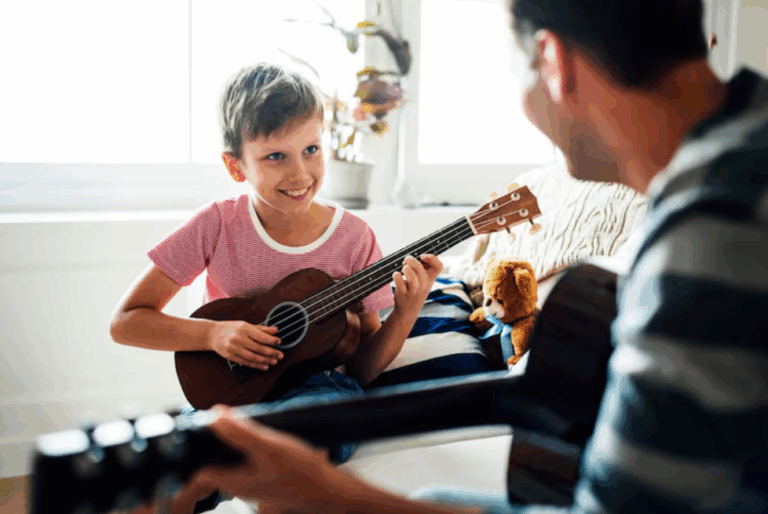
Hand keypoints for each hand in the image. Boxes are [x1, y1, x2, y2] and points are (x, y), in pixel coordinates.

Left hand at [131, 405, 345, 513]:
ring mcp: (249, 485)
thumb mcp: (268, 446)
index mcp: (231, 479)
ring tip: (193, 465)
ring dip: (202, 476)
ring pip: (218, 479)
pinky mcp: (261, 480)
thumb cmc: (300, 472)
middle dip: (182, 485)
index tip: (157, 479)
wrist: (327, 490)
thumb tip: (214, 415)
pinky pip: (233, 476)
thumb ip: (240, 431)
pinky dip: (224, 469)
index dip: (173, 478)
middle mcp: (237, 485)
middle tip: (162, 485)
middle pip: (201, 483)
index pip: (192, 480)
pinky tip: (236, 452)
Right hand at [207, 321, 282, 369]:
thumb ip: (261, 328)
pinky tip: (264, 366)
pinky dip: (256, 365)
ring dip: (266, 360)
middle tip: (280, 355)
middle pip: (259, 348)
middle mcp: (239, 338)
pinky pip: (246, 362)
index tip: (280, 342)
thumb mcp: (245, 324)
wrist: (212, 334)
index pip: (261, 336)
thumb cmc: (231, 328)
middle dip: (271, 352)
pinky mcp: (231, 357)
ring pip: (253, 357)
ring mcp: (234, 348)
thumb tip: (276, 330)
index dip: (272, 340)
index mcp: (244, 328)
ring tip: (274, 361)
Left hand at [392, 254, 442, 316]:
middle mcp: (424, 284)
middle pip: (419, 266)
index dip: (432, 258)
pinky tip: (396, 276)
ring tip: (402, 270)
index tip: (422, 256)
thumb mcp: (423, 282)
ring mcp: (414, 290)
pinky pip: (399, 280)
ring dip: (404, 268)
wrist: (408, 311)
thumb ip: (423, 269)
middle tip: (405, 262)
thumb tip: (416, 256)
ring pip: (410, 274)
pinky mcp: (403, 293)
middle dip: (410, 260)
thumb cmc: (415, 291)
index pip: (439, 266)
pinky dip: (396, 275)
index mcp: (430, 279)